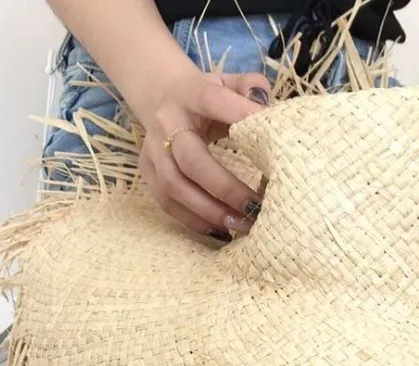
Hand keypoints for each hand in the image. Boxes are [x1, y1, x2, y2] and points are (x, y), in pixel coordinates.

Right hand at [136, 68, 270, 236]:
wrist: (160, 95)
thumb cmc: (207, 96)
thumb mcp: (227, 82)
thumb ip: (249, 87)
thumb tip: (266, 109)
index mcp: (191, 94)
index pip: (213, 102)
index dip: (241, 117)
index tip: (272, 139)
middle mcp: (166, 123)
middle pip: (191, 160)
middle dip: (226, 188)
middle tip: (255, 208)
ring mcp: (153, 149)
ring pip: (175, 187)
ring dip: (210, 211)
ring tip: (241, 225)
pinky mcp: (147, 171)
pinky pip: (167, 203)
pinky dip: (194, 221)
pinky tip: (220, 230)